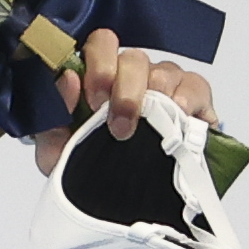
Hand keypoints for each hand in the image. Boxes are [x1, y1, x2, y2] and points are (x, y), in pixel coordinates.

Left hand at [32, 29, 218, 174]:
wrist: (123, 203)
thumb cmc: (91, 171)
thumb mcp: (58, 153)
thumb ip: (53, 118)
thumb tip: (67, 80)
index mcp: (101, 78)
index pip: (101, 45)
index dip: (98, 64)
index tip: (94, 99)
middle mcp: (134, 74)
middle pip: (134, 58)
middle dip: (125, 89)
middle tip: (120, 126)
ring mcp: (166, 83)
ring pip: (164, 71)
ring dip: (153, 99)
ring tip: (147, 129)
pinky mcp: (195, 98)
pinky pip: (195, 85)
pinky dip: (186, 100)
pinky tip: (177, 118)